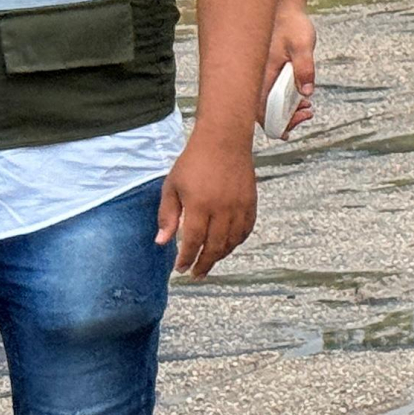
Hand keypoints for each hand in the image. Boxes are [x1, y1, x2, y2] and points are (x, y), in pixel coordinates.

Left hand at [156, 141, 256, 277]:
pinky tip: (228, 245)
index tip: (180, 268)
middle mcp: (222, 208)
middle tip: (196, 274)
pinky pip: (247, 229)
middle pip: (215, 246)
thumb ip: (167, 216)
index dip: (186, 258)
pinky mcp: (251, 201)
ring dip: (221, 255)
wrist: (224, 140)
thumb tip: (162, 242)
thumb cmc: (193, 161)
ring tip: (210, 262)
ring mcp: (239, 205)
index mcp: (199, 205)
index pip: (194, 241)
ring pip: (233, 241)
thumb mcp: (172, 187)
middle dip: (204, 264)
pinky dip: (237, 241)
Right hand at [265, 0, 316, 134]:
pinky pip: (271, 93)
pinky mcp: (267, 72)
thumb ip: (304, 67)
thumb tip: (306, 92)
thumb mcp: (302, 45)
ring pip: (267, 104)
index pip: (260, 111)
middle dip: (284, 120)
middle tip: (307, 113)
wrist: (284, 7)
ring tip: (308, 107)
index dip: (274, 124)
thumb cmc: (292, 25)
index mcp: (261, 74)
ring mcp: (261, 75)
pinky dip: (285, 100)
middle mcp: (257, 78)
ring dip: (287, 111)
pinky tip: (302, 97)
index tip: (292, 127)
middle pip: (262, 112)